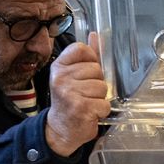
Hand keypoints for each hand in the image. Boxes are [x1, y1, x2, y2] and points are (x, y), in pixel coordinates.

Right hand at [45, 32, 109, 156]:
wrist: (60, 129)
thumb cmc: (69, 100)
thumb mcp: (73, 76)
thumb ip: (86, 56)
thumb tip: (95, 35)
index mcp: (59, 66)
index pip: (82, 49)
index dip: (90, 61)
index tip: (85, 73)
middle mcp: (61, 77)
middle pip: (96, 69)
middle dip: (96, 83)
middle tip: (85, 94)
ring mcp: (70, 92)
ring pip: (102, 87)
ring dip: (99, 98)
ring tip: (87, 103)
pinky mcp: (80, 108)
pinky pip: (104, 104)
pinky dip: (101, 111)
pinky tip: (90, 113)